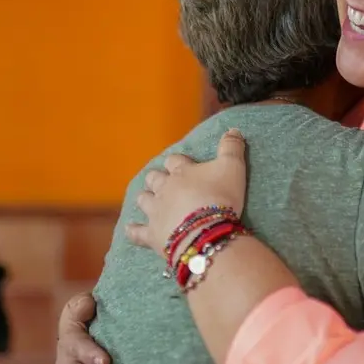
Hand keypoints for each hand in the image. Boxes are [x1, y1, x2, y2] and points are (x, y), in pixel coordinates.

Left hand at [127, 130, 249, 253]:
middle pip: (154, 178)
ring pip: (144, 199)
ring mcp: (155, 211)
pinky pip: (136, 232)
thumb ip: (232, 147)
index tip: (181, 165)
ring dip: (146, 198)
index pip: (174, 160)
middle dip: (157, 178)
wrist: (206, 232)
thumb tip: (232, 129)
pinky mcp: (151, 234)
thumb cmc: (221, 197)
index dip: (177, 162)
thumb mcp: (233, 167)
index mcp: (182, 172)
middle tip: (163, 182)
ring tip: (149, 200)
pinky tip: (130, 228)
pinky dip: (133, 230)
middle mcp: (164, 188)